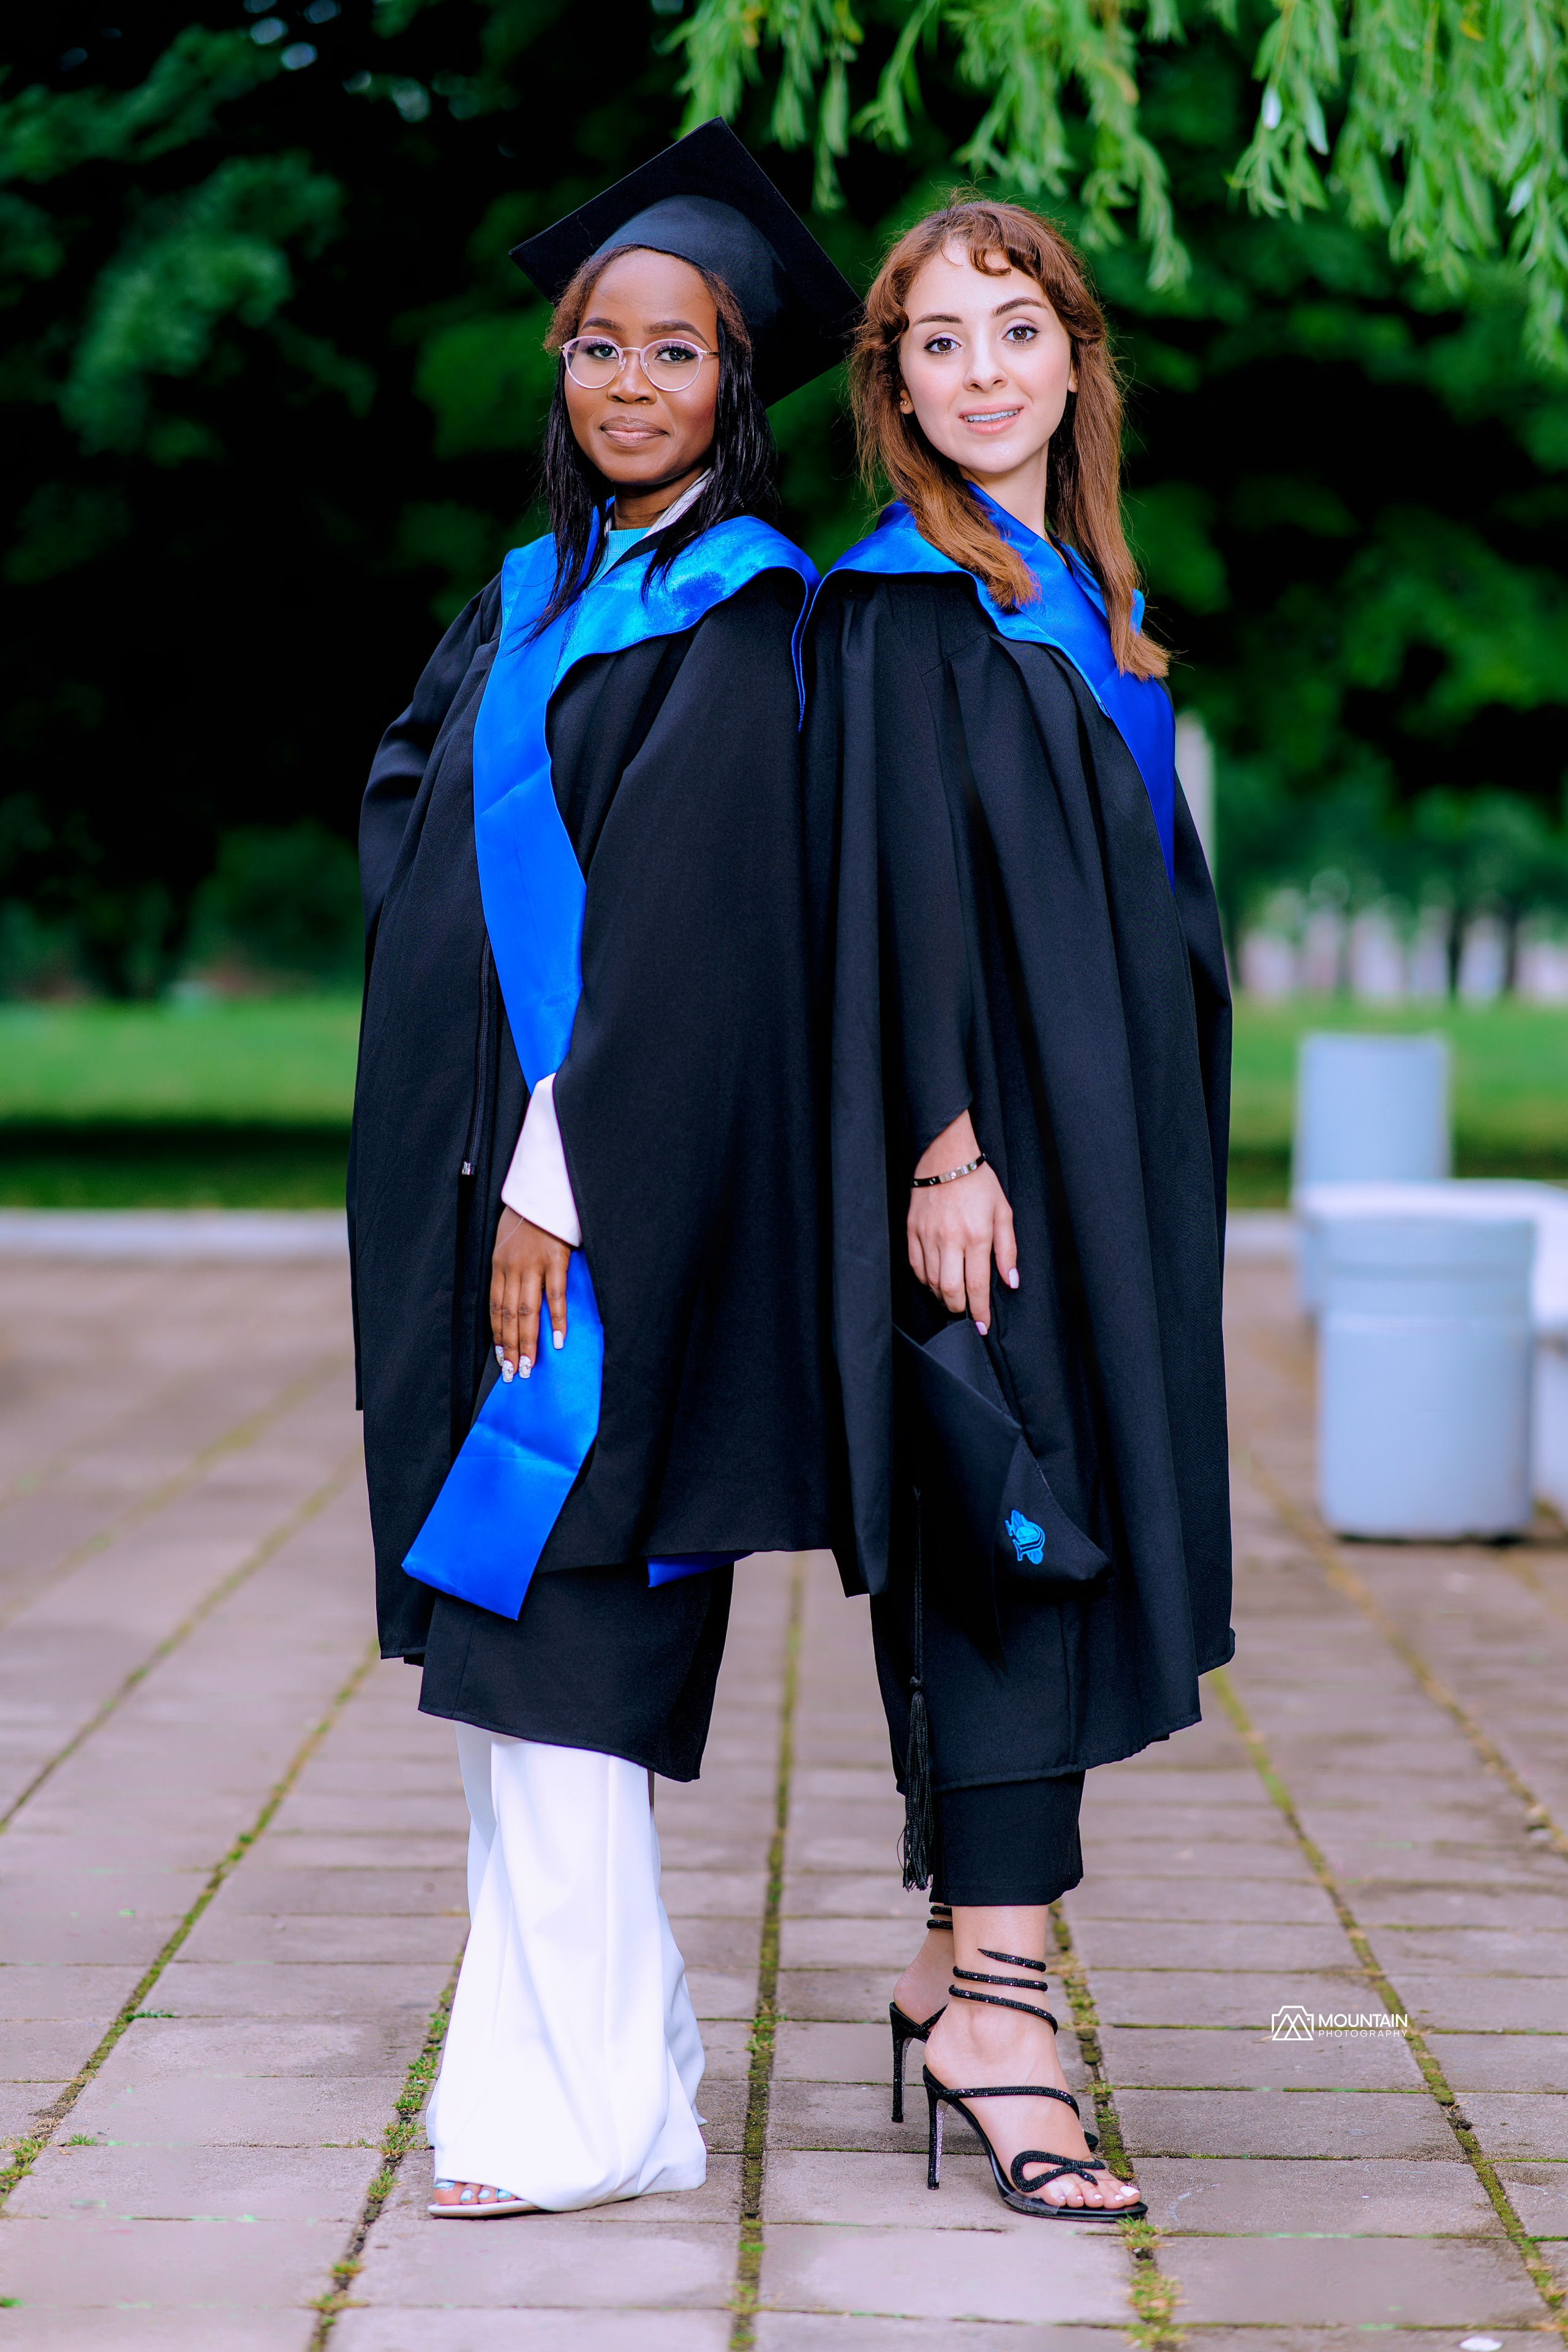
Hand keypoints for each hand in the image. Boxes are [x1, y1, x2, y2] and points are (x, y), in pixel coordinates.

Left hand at [490, 1205, 571, 1379]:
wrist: (544, 1189)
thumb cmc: (529, 1218)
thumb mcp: (509, 1242)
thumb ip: (511, 1269)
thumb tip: (517, 1299)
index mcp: (498, 1265)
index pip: (494, 1308)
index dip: (498, 1336)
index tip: (502, 1359)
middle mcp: (511, 1268)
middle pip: (508, 1316)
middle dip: (510, 1347)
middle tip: (514, 1373)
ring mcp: (533, 1264)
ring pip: (526, 1311)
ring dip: (528, 1341)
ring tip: (530, 1365)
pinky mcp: (555, 1259)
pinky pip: (555, 1295)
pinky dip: (556, 1319)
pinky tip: (557, 1340)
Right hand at [906, 1111, 1018, 1330]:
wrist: (945, 1158)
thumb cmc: (979, 1184)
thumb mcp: (1003, 1213)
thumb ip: (1008, 1250)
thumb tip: (1010, 1281)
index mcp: (976, 1235)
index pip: (977, 1285)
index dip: (980, 1310)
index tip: (982, 1326)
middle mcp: (950, 1239)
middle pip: (951, 1290)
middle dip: (959, 1309)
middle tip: (966, 1313)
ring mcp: (927, 1236)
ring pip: (931, 1282)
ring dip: (943, 1297)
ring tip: (953, 1298)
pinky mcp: (912, 1232)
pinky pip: (916, 1267)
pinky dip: (926, 1281)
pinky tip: (936, 1281)